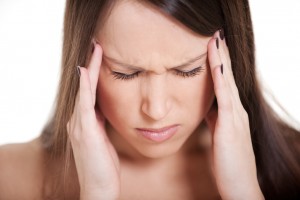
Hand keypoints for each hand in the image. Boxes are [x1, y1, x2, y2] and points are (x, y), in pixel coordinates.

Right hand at [66, 41, 119, 199]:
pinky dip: (84, 88)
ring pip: (84, 91)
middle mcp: (78, 120)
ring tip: (94, 49)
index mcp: (85, 122)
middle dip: (91, 65)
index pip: (90, 92)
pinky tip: (85, 73)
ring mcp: (79, 126)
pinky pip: (84, 105)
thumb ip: (100, 123)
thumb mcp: (103, 139)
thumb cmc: (103, 164)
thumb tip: (104, 109)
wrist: (99, 187)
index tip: (101, 55)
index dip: (95, 73)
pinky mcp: (84, 132)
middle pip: (86, 87)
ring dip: (89, 69)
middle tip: (97, 44)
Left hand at [205, 30, 263, 199]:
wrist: (240, 185)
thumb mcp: (219, 134)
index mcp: (231, 112)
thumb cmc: (228, 161)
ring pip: (227, 83)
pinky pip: (225, 99)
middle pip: (227, 77)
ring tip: (216, 40)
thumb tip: (205, 107)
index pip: (223, 82)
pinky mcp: (231, 127)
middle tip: (215, 34)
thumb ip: (214, 119)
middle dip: (221, 55)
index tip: (211, 46)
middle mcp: (236, 110)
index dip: (218, 63)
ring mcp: (235, 117)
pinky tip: (217, 67)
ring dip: (221, 61)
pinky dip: (221, 81)